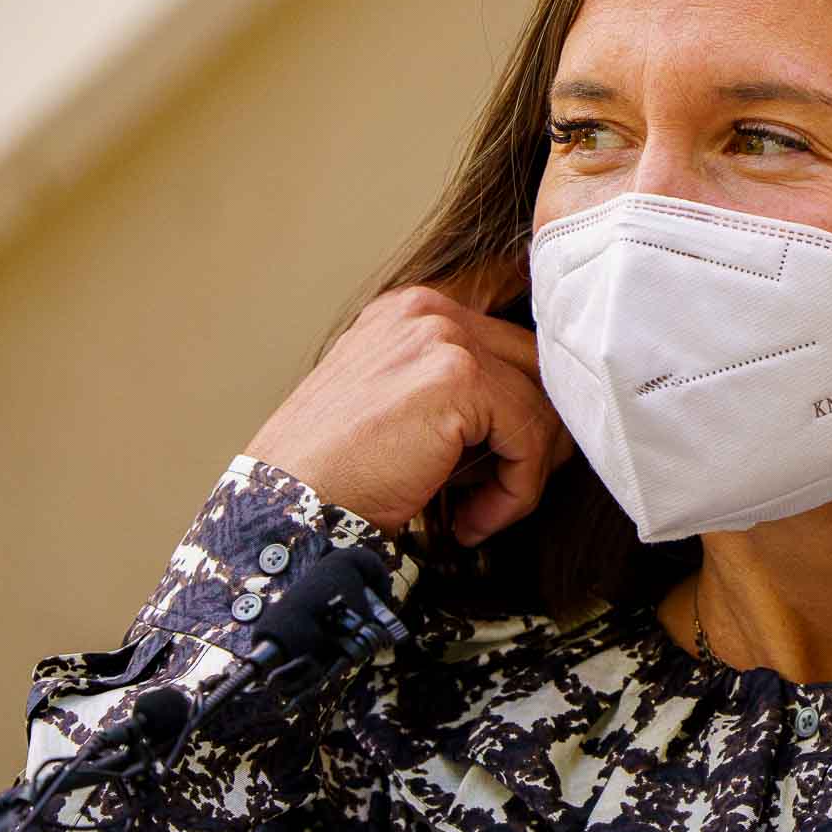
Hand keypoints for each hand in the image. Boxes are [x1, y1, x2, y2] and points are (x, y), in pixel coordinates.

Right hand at [243, 253, 574, 544]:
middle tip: (511, 489)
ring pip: (541, 401)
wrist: (289, 507)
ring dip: (526, 470)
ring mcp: (443, 336)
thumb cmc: (336, 473)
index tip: (514, 458)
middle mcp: (428, 310)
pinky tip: (475, 521)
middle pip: (535, 363)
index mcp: (410, 311)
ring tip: (484, 511)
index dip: (527, 402)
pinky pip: (529, 437)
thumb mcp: (398, 407)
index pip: (509, 339)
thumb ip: (454, 390)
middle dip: (537, 434)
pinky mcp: (457, 377)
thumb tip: (535, 413)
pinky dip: (517, 491)